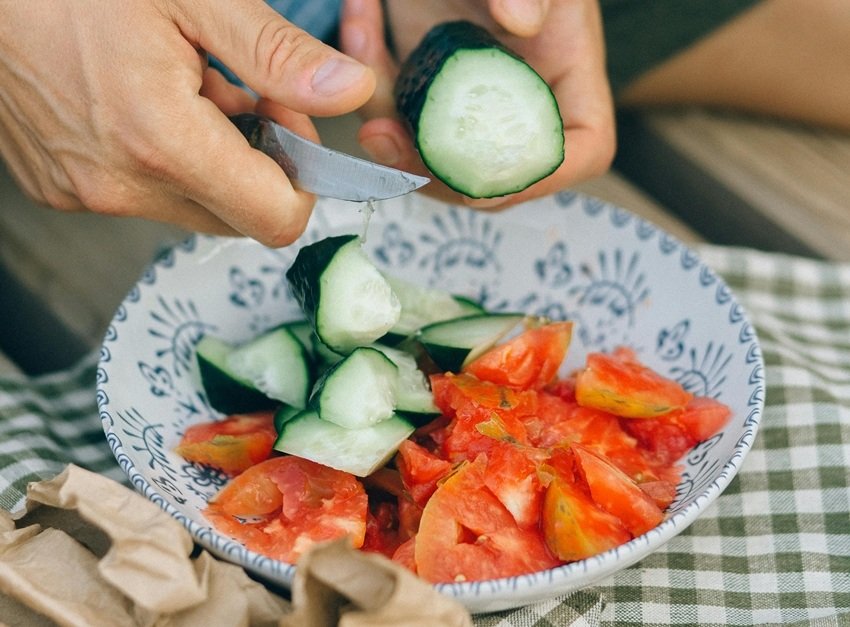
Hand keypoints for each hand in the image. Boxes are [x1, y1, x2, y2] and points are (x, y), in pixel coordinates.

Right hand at [0, 0, 374, 245]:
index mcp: (161, 140)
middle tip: (238, 91)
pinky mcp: (61, 190)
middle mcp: (120, 184)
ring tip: (183, 88)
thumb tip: (352, 93)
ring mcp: (86, 193)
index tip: (287, 119)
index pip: (276, 219)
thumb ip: (277, 54)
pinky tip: (143, 104)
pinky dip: (164, 161)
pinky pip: (145, 196)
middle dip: (259, 163)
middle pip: (240, 217)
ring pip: (195, 208)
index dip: (302, 176)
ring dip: (212, 160)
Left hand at [339, 0, 614, 208]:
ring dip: (387, 134)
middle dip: (434, 169)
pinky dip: (369, 84)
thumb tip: (521, 20)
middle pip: (494, 171)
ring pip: (435, 153)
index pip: (582, 149)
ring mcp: (472, 98)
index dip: (539, 176)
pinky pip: (398, 111)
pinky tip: (359, 23)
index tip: (481, 179)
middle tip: (383, 139)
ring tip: (362, 84)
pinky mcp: (429, 86)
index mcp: (568, 74)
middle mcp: (521, 98)